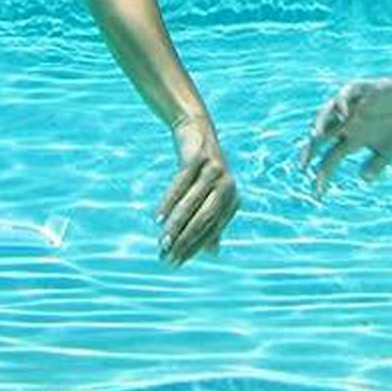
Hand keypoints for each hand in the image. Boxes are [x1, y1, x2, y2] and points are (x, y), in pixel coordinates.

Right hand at [156, 114, 238, 266]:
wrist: (196, 129)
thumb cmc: (203, 169)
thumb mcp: (210, 195)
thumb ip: (214, 223)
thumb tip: (213, 253)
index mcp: (232, 200)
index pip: (212, 230)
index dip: (194, 247)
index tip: (176, 262)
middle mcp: (227, 187)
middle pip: (204, 219)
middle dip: (185, 240)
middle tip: (167, 257)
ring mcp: (214, 171)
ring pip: (192, 204)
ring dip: (175, 225)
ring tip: (162, 241)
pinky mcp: (199, 159)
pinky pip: (181, 184)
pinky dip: (169, 202)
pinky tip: (159, 217)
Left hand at [299, 73, 391, 196]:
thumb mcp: (391, 150)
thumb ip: (377, 163)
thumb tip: (363, 179)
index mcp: (352, 139)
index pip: (331, 157)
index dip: (322, 174)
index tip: (317, 194)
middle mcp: (348, 123)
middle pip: (322, 135)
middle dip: (311, 149)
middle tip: (302, 166)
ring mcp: (353, 106)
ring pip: (328, 112)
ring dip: (321, 123)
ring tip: (316, 137)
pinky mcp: (363, 90)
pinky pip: (347, 93)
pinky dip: (342, 101)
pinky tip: (342, 112)